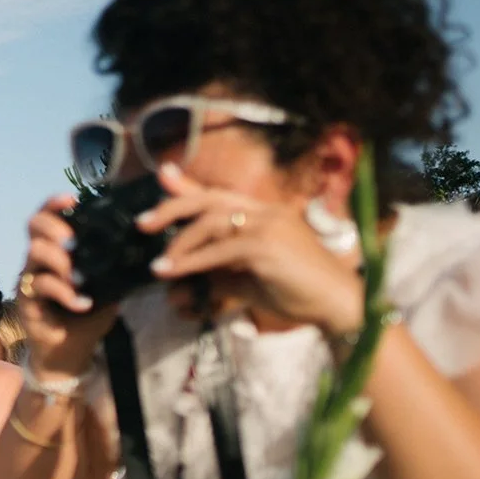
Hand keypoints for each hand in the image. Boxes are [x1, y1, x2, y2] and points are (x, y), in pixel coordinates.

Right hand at [17, 194, 120, 377]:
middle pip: (33, 226)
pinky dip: (66, 294)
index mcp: (57, 249)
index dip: (55, 203)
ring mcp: (31, 279)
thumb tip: (145, 245)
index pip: (49, 217)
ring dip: (60, 260)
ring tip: (79, 275)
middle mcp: (39, 260)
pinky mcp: (27, 301)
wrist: (72, 352)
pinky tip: (84, 303)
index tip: (72, 199)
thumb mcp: (108, 286)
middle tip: (73, 241)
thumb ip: (115, 266)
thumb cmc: (89, 315)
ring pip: (34, 253)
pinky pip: (42, 287)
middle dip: (54, 227)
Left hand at [140, 164, 364, 336]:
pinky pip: (219, 249)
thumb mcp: (251, 278)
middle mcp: (266, 212)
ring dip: (179, 243)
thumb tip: (188, 274)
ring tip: (158, 265)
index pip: (220, 194)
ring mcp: (268, 225)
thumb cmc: (298, 294)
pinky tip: (171, 271)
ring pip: (211, 222)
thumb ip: (223, 269)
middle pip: (210, 199)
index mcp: (265, 213)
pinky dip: (191, 261)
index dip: (189, 184)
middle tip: (142, 223)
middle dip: (172, 207)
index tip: (164, 173)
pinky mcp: (267, 245)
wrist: (337, 305)